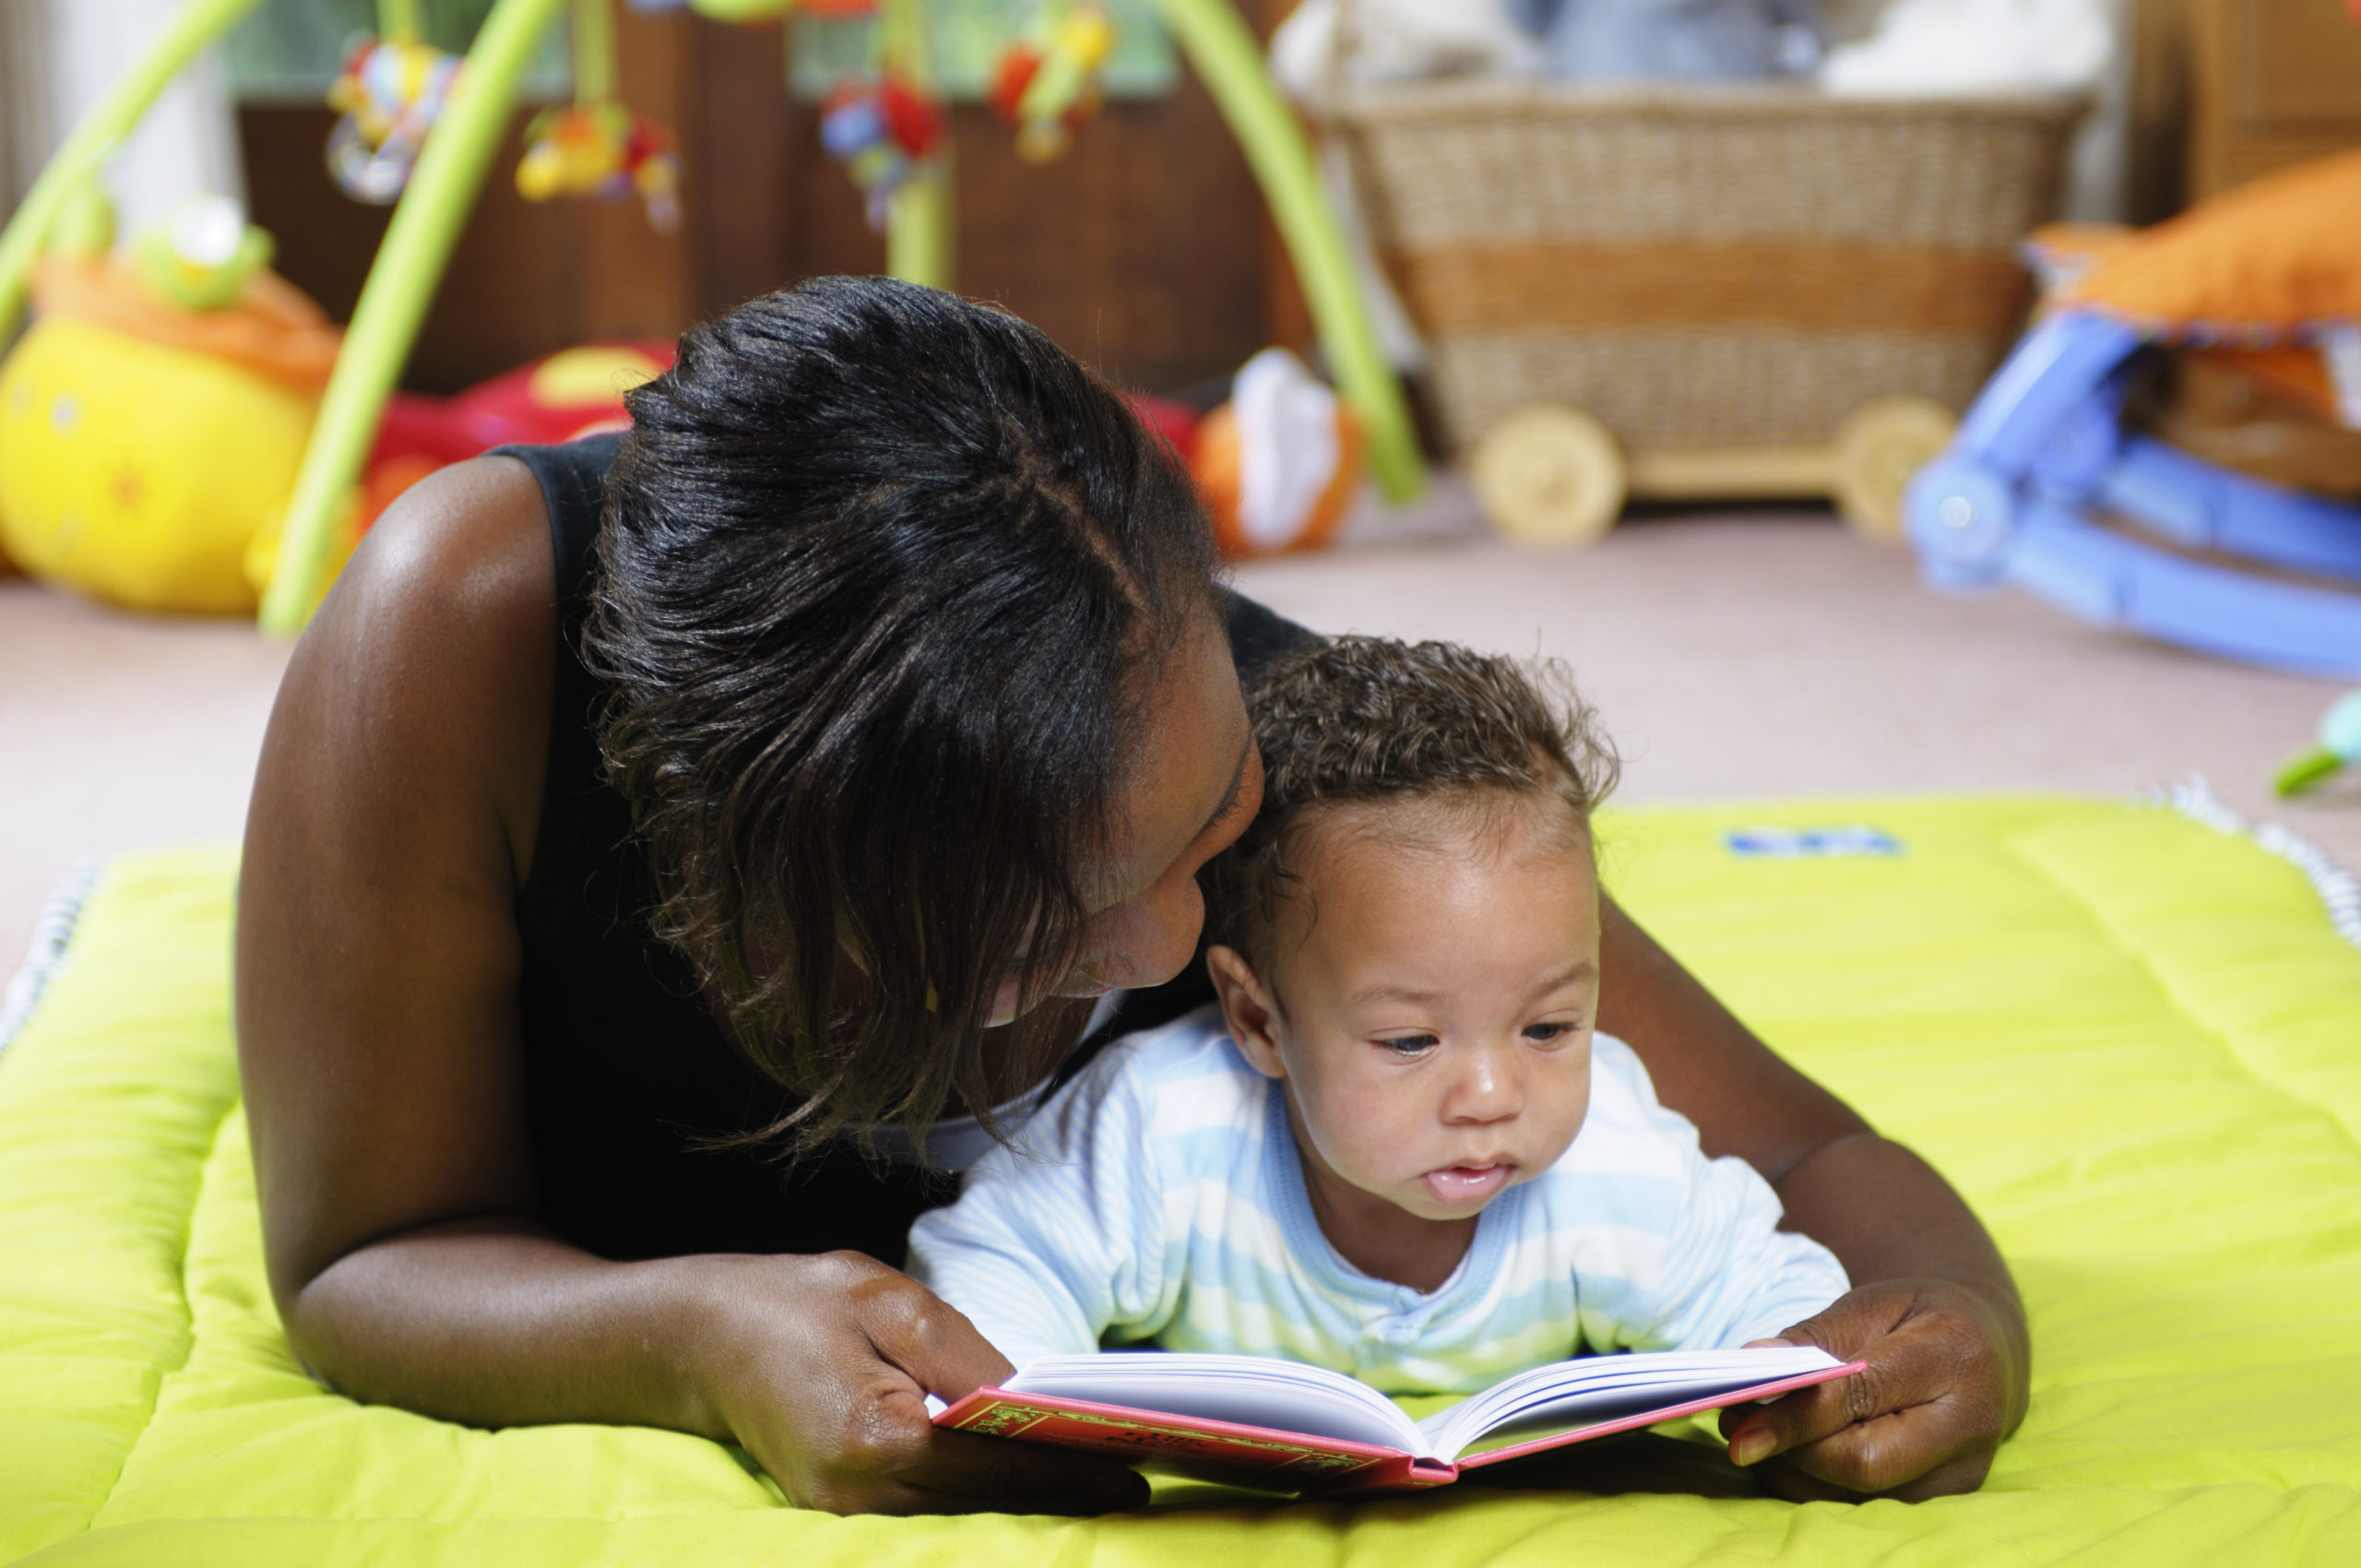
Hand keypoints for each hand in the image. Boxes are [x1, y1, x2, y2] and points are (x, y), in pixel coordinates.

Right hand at [694, 1250, 1150, 1515]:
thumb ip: (964, 1353)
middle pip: (985, 1505)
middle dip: (1058, 1492)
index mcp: (873, 1435)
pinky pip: (928, 1510)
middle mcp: (858, 1493)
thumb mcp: (886, 1301)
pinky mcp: (838, 1513)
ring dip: (1024, 1498)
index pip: (996, 1466)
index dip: (1069, 1471)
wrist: (701, 1339)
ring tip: (1094, 1477)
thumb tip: (1030, 1399)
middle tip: (1132, 1477)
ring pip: (959, 1517)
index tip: (1130, 1472)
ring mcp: (843, 1514)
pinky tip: (1022, 1474)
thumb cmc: (796, 1305)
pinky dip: (980, 1495)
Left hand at [1718, 1277, 2027, 1500]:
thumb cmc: (1919, 1318)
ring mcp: (1961, 1472)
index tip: (1738, 1421)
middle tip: (1734, 1424)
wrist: (1989, 1349)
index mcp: (1955, 1355)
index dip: (1797, 1414)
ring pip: (1858, 1494)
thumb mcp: (1871, 1303)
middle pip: (1864, 1462)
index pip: (1866, 1394)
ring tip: (1752, 1431)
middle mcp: (1969, 1425)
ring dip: (1792, 1469)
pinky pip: (1863, 1503)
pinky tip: (1786, 1451)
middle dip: (1790, 1449)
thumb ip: (1814, 1337)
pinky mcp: (1945, 1498)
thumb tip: (1755, 1362)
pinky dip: (1812, 1481)